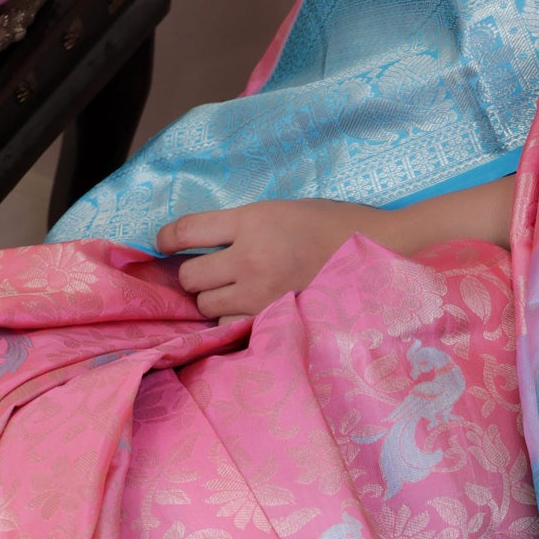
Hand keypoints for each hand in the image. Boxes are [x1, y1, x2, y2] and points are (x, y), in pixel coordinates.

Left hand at [157, 199, 394, 319]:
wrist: (375, 251)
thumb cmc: (331, 225)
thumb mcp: (281, 210)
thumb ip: (242, 226)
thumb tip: (200, 243)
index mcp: (252, 220)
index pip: (186, 231)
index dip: (166, 239)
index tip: (162, 243)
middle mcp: (250, 257)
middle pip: (189, 277)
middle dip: (195, 276)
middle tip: (211, 272)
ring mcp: (260, 293)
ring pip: (206, 308)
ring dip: (212, 301)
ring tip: (233, 292)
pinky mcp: (272, 319)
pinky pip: (230, 328)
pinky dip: (232, 322)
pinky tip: (248, 311)